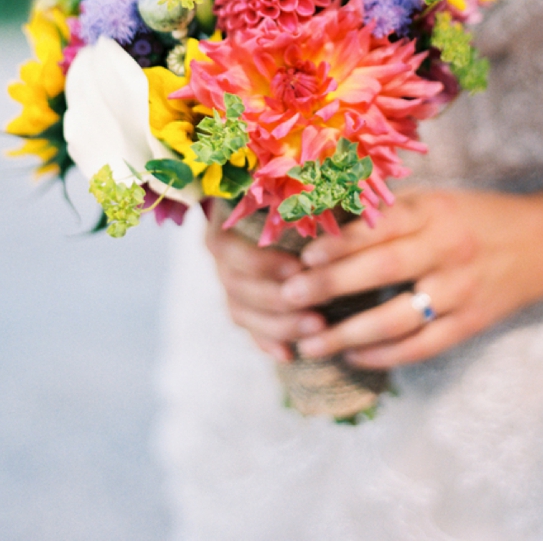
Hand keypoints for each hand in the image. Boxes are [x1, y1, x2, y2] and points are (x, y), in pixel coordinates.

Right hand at [205, 206, 327, 362]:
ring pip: (241, 311)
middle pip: (235, 285)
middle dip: (277, 301)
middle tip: (317, 311)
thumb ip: (306, 194)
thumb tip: (320, 198)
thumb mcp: (305, 189)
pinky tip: (290, 354)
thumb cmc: (307, 193)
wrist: (306, 206)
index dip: (261, 262)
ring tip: (317, 330)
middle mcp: (222, 253)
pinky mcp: (243, 305)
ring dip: (279, 325)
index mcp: (226, 220)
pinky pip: (249, 329)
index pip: (227, 248)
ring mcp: (229, 281)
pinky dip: (268, 341)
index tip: (300, 269)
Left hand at [283, 186, 542, 367]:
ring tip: (309, 342)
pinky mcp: (470, 323)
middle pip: (383, 270)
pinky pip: (422, 346)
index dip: (340, 242)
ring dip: (349, 334)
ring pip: (398, 318)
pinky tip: (353, 358)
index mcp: (435, 212)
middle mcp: (447, 250)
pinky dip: (385, 355)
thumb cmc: (476, 216)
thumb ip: (392, 215)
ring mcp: (460, 291)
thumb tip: (326, 224)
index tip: (303, 255)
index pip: (381, 227)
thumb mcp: (437, 201)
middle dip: (331, 285)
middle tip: (288, 296)